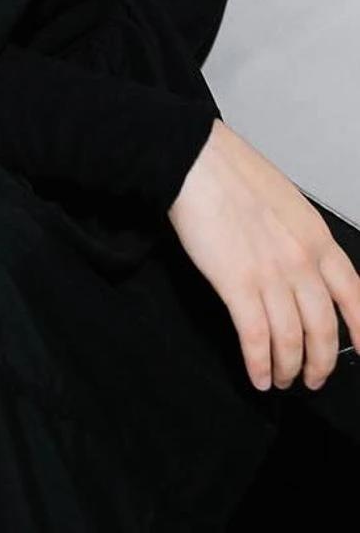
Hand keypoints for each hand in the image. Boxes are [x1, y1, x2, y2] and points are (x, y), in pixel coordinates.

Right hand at [170, 122, 359, 390]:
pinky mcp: (237, 284)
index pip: (355, 298)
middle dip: (320, 362)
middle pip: (324, 329)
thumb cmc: (234, 173)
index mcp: (317, 239)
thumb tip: (305, 270)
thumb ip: (303, 238)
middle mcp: (302, 262)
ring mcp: (271, 275)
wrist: (195, 159)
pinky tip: (258, 376)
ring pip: (291, 341)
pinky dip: (259, 364)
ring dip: (288, 368)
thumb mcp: (288, 202)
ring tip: (281, 379)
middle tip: (313, 378)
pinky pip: (256, 338)